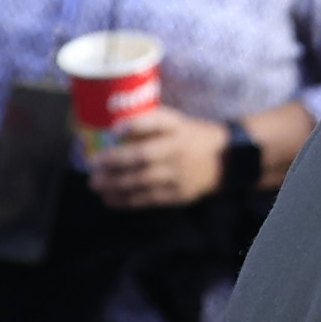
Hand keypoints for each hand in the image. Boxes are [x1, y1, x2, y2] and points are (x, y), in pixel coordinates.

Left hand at [86, 108, 230, 209]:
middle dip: (115, 161)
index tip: (115, 129)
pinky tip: (109, 199)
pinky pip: (148, 198)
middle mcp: (178, 149)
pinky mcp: (178, 194)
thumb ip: (151, 125)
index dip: (136, 125)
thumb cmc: (192, 137)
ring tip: (95, 185)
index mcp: (179, 126)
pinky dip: (126, 200)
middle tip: (92, 166)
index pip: (158, 121)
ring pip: (143, 180)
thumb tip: (111, 131)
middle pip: (144, 155)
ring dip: (115, 184)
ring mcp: (179, 174)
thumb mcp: (178, 122)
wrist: (227, 161)